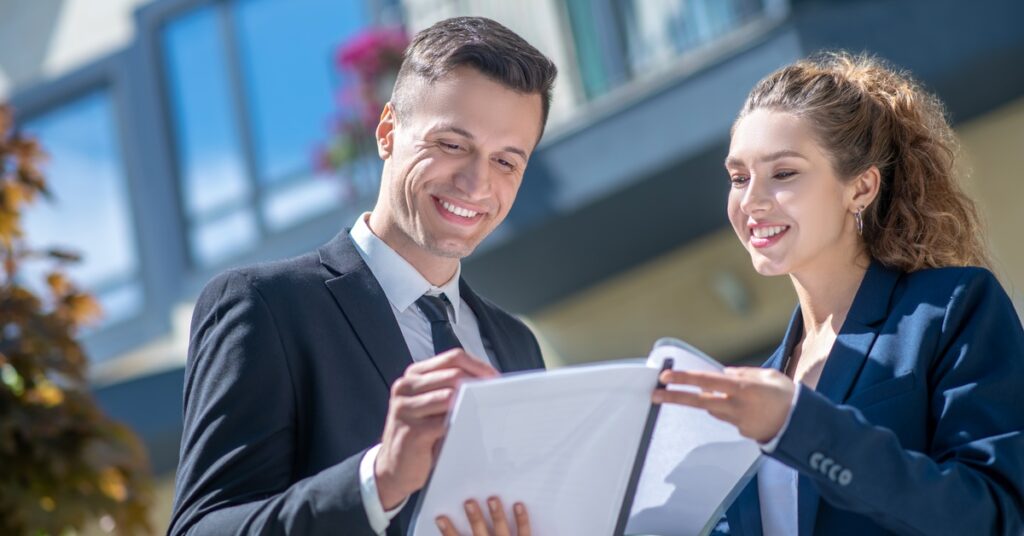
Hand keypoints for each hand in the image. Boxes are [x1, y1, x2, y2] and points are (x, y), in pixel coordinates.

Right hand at [375, 349, 497, 508]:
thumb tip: (489, 383)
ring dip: (470, 406)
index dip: (478, 366)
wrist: (394, 468)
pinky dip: (461, 426)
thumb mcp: (433, 406)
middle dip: (478, 385)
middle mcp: (405, 387)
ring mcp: (405, 408)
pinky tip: (468, 432)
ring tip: (484, 414)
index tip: (496, 379)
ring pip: (449, 397)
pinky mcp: (410, 431)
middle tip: (496, 396)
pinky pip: (444, 424)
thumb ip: (452, 390)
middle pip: (453, 375)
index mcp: (414, 375)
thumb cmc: (422, 435)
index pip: (453, 358)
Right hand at [436, 497, 530, 535]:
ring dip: (496, 514)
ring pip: (500, 528)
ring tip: (492, 499)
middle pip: (479, 531)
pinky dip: (521, 519)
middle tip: (469, 502)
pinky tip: (518, 504)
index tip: (441, 518)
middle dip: (474, 517)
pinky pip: (523, 531)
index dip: (448, 531)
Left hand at [653, 367, 794, 442]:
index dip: (685, 379)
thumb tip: (724, 374)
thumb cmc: (788, 397)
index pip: (706, 382)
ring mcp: (738, 423)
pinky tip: (754, 410)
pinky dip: (735, 411)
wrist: (805, 426)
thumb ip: (744, 374)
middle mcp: (736, 407)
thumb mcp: (769, 376)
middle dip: (675, 398)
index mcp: (743, 389)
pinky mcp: (742, 433)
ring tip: (745, 397)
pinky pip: (731, 418)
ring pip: (716, 409)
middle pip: (699, 402)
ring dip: (717, 401)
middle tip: (655, 394)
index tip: (666, 377)